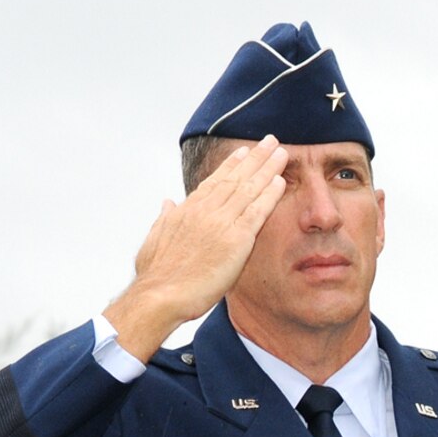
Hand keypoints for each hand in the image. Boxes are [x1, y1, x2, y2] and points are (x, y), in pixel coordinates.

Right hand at [105, 139, 290, 359]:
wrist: (160, 295)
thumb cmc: (156, 275)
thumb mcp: (155, 239)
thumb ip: (164, 218)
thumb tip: (168, 202)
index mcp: (186, 210)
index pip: (214, 182)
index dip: (231, 165)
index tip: (243, 152)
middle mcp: (204, 210)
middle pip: (235, 178)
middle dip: (254, 157)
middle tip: (271, 141)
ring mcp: (220, 222)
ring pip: (249, 189)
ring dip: (267, 168)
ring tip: (282, 153)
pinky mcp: (235, 240)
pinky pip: (257, 211)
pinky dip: (269, 195)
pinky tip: (281, 181)